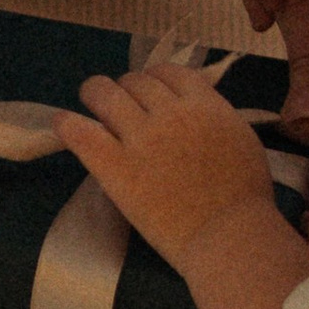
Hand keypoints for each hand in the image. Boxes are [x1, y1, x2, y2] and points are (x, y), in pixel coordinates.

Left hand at [51, 66, 277, 270]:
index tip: (149, 93)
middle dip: (127, 89)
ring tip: (91, 102)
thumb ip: (215, 119)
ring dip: (96, 93)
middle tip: (122, 105)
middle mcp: (170, 112)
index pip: (169, 72)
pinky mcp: (115, 167)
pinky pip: (80, 133)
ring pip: (105, 94)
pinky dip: (68, 124)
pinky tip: (63, 123)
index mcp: (205, 104)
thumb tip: (196, 113)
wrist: (229, 236)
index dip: (155, 79)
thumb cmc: (245, 198)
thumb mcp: (241, 140)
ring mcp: (140, 138)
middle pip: (136, 81)